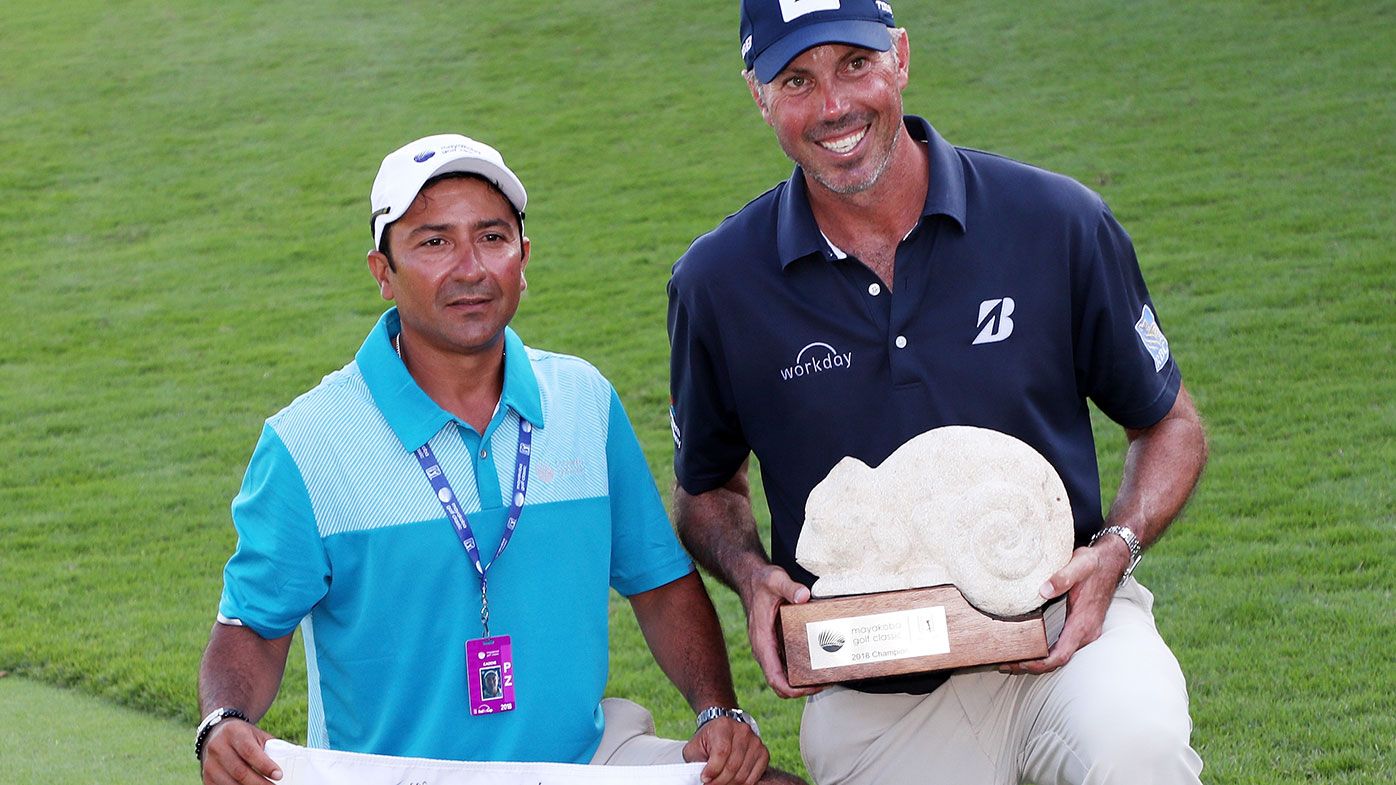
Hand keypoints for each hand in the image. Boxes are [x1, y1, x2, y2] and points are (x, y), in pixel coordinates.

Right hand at [201, 720, 281, 784]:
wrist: (216, 734)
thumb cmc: (243, 736)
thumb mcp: (256, 735)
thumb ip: (271, 747)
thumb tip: (293, 760)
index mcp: (234, 733)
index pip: (249, 752)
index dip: (265, 765)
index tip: (279, 775)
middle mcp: (218, 748)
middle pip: (240, 771)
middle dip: (259, 783)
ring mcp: (209, 764)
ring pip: (230, 784)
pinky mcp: (206, 777)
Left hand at [683, 716, 768, 784]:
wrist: (724, 729)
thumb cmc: (708, 740)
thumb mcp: (695, 747)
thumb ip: (695, 761)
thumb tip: (696, 779)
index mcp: (723, 726)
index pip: (721, 752)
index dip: (713, 770)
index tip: (705, 779)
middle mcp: (742, 731)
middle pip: (733, 765)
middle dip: (720, 781)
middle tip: (711, 784)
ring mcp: (755, 742)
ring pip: (743, 774)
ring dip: (730, 783)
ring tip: (720, 783)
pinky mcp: (763, 753)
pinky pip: (754, 777)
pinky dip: (742, 784)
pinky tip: (732, 781)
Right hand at [740, 564, 820, 698]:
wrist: (752, 579)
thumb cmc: (762, 583)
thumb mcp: (775, 580)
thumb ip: (789, 587)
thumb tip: (803, 596)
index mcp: (762, 641)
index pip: (774, 678)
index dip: (793, 689)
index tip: (813, 687)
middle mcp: (765, 649)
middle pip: (781, 683)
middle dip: (803, 688)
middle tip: (826, 681)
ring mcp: (771, 648)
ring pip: (785, 676)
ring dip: (803, 680)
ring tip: (826, 674)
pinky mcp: (776, 644)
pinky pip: (787, 664)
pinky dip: (801, 668)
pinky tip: (818, 660)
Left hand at [1001, 538, 1128, 675]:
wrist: (1109, 562)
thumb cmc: (1093, 565)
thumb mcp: (1080, 565)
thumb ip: (1063, 577)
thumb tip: (1044, 591)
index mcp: (1083, 623)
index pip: (1060, 655)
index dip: (1039, 664)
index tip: (1020, 664)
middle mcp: (1085, 632)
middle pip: (1056, 660)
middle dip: (1031, 665)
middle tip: (1005, 662)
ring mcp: (1083, 631)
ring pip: (1059, 654)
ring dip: (1036, 659)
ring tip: (1010, 658)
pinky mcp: (1080, 627)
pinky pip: (1061, 646)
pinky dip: (1044, 650)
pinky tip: (1028, 645)